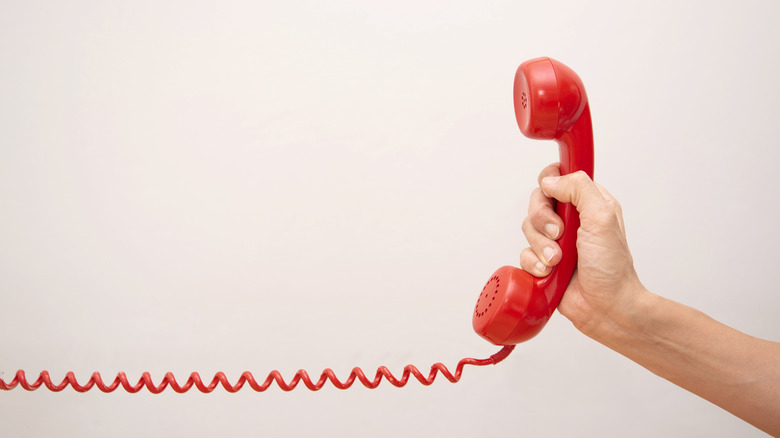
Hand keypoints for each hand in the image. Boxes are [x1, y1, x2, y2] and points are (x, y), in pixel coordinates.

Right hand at [520, 163, 644, 335]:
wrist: (607, 308)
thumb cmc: (613, 269)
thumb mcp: (602, 218)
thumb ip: (579, 189)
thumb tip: (552, 180)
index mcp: (589, 203)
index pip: (559, 176)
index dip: (550, 182)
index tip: (553, 196)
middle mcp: (572, 219)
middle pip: (538, 202)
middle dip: (542, 220)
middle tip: (558, 234)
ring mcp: (556, 241)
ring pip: (528, 228)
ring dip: (541, 246)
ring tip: (558, 260)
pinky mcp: (544, 261)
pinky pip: (524, 253)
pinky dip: (534, 263)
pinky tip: (550, 272)